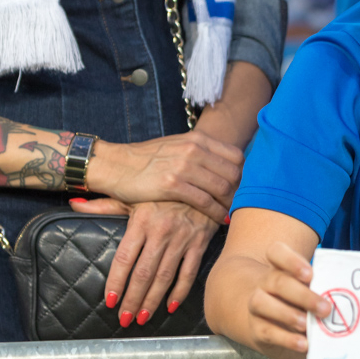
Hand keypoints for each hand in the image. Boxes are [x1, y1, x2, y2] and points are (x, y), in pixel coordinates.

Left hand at [69, 197, 217, 324]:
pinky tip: (170, 306)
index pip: (124, 258)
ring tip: (142, 317)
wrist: (201, 183)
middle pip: (144, 273)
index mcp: (142, 221)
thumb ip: (103, 205)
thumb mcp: (133, 195)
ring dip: (152, 300)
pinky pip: (189, 272)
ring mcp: (182, 238)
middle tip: (124, 319)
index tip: (110, 301)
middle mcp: (161, 231)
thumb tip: (74, 204)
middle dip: (132, 299)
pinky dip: (180, 291)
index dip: (116, 282)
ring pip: (165, 276)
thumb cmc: (161, 191)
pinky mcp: (199, 243)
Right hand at [91, 131, 242, 221]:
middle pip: (233, 173)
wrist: (116, 165)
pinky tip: (219, 219)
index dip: (243, 173)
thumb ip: (199, 152)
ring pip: (222, 187)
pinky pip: (205, 201)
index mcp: (197, 139)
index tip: (242, 187)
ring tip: (231, 213)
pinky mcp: (173, 184)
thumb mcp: (176, 146)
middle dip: (240, 191)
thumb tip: (221, 164)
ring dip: (230, 203)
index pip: (235, 155)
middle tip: (241, 204)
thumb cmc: (146, 159)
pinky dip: (216, 212)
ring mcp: (184, 166)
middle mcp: (194, 149)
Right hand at [238, 241, 327, 358]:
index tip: (310, 274)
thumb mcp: (308, 293)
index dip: (291, 260)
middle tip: (325, 308)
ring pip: (261, 302)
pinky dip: (286, 339)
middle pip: (277, 281)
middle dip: (302, 295)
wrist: (270, 325)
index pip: (276, 252)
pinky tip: (303, 343)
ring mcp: (256, 306)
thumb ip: (321, 291)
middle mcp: (265, 284)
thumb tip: (344, 299)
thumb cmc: (298, 305)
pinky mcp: (256, 329)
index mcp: (280, 269)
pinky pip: (266, 331)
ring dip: (287, 314)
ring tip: (307, 325)